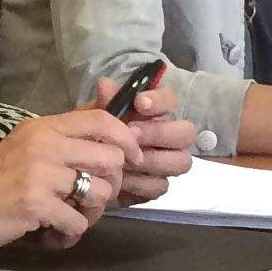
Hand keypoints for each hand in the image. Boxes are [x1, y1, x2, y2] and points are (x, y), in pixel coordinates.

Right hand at [0, 111, 143, 257]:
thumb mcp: (25, 150)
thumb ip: (62, 140)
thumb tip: (108, 135)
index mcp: (42, 127)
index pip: (101, 119)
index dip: (126, 139)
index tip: (132, 160)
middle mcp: (43, 144)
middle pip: (111, 157)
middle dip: (110, 185)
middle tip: (91, 201)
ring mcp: (39, 173)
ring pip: (100, 192)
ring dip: (91, 213)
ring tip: (69, 219)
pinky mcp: (34, 203)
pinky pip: (78, 221)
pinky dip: (69, 234)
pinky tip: (52, 234)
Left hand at [91, 74, 197, 203]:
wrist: (85, 167)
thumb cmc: (97, 134)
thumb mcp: (96, 116)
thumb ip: (105, 102)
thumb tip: (105, 85)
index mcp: (156, 113)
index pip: (171, 100)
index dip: (160, 101)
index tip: (139, 103)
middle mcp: (169, 136)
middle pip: (186, 133)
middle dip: (159, 133)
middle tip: (133, 133)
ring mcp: (168, 162)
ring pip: (181, 161)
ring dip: (153, 160)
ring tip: (126, 160)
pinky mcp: (158, 185)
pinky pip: (161, 185)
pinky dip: (141, 183)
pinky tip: (123, 180)